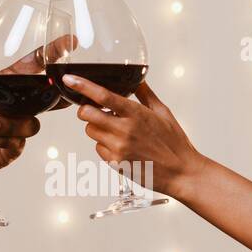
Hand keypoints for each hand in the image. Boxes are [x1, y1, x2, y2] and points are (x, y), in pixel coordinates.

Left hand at [0, 45, 42, 192]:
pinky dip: (1, 138)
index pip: (32, 66)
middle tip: (53, 88)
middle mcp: (12, 104)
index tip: (69, 42)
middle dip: (54, 93)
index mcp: (2, 85)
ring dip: (11, 123)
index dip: (51, 54)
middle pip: (45, 96)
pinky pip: (17, 142)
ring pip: (31, 122)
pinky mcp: (9, 147)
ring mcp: (13, 126)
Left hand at [64, 75, 205, 197]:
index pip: (103, 96)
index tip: (70, 79)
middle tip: (94, 109)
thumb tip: (137, 79)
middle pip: (87, 114)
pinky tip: (121, 146)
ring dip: (96, 127)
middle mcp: (125, 131)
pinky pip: (98, 148)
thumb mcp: (163, 113)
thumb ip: (145, 94)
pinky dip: (104, 145)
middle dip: (86, 109)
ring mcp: (118, 148)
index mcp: (136, 114)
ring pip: (91, 131)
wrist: (181, 173)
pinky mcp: (115, 163)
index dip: (82, 85)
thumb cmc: (175, 143)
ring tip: (115, 130)